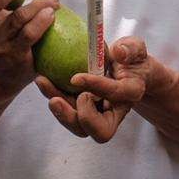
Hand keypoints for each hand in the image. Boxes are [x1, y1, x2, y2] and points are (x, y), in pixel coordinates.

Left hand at [35, 37, 149, 142]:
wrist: (129, 72)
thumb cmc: (132, 58)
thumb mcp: (136, 48)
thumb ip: (131, 48)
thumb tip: (118, 52)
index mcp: (130, 94)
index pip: (115, 94)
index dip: (96, 86)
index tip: (75, 77)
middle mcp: (115, 112)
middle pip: (99, 130)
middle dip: (78, 118)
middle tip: (57, 100)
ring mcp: (98, 115)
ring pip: (78, 125)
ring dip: (59, 110)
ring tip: (43, 83)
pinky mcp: (83, 112)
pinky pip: (68, 112)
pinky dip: (54, 98)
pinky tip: (42, 79)